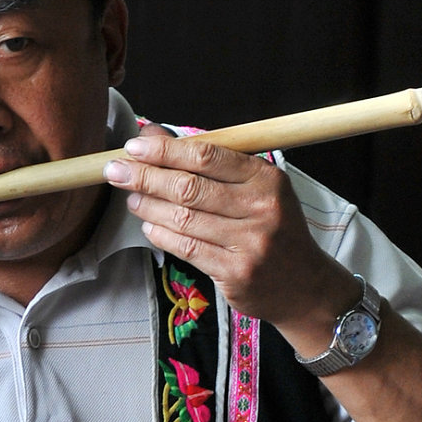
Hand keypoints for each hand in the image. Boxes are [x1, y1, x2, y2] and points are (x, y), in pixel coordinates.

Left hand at [103, 131, 354, 344]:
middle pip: (189, 187)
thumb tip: (154, 135)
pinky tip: (148, 224)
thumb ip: (209, 162)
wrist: (305, 286)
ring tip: (130, 197)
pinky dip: (162, 234)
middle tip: (115, 171)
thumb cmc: (275, 230)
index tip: (135, 146)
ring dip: (149, 206)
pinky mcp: (236, 273)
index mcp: (266, 179)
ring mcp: (249, 244)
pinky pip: (187, 248)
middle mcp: (261, 209)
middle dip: (145, 176)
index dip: (165, 150)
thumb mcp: (256, 189)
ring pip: (184, 218)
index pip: (206, 156)